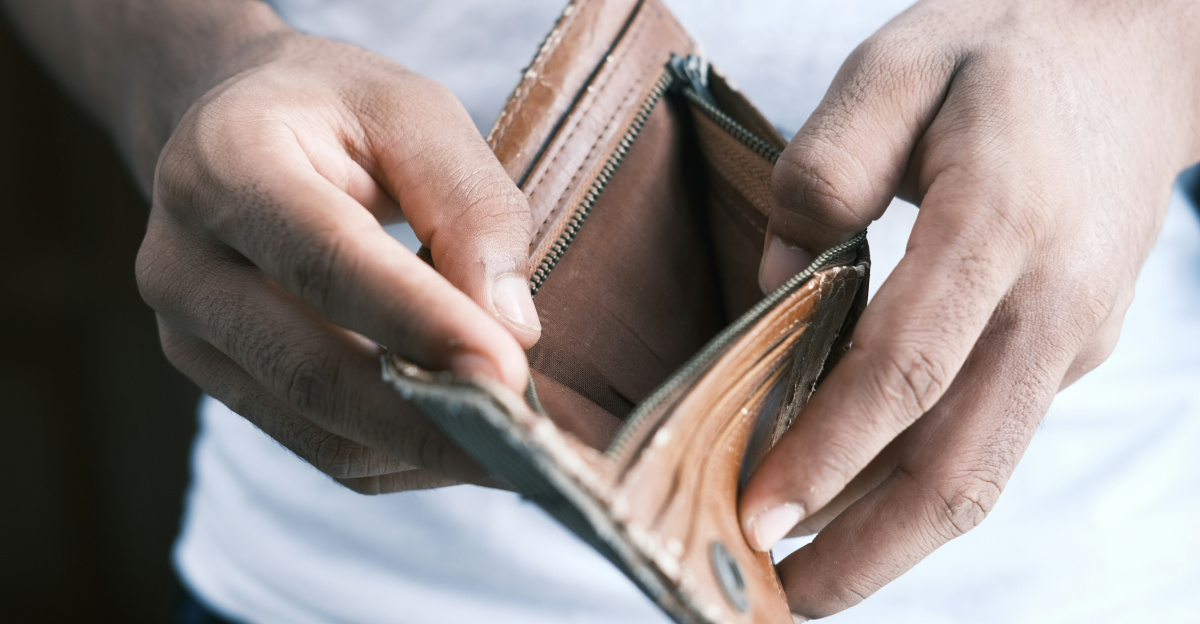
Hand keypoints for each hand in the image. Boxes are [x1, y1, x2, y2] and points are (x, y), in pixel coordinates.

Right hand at [136, 32, 540, 492]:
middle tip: (528, 443)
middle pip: (312, 370)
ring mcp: (188, 333)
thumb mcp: (416, 113)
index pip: (327, 261)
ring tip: (512, 446)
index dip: (420, 324)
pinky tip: (460, 437)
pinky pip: (319, 447)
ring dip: (424, 449)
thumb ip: (469, 205)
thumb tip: (512, 328)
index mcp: (227, 163)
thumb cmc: (338, 113)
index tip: (509, 374)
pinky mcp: (217, 381)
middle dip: (430, 420)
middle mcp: (184, 260)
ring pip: (317, 429)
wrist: (235, 128)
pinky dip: (400, 456)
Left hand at [743, 0, 1199, 617]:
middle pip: (960, 465)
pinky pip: (988, 434)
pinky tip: (852, 496)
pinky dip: (917, 482)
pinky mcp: (1071, 351)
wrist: (1134, 57)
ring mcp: (1072, 336)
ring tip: (802, 576)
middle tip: (775, 603)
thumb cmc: (1001, 54)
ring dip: (891, 539)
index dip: (831, 454)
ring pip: (981, 469)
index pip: (909, 367)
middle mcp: (1051, 300)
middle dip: (866, 551)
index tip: (757, 516)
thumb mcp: (897, 65)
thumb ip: (825, 168)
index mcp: (1001, 220)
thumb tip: (779, 284)